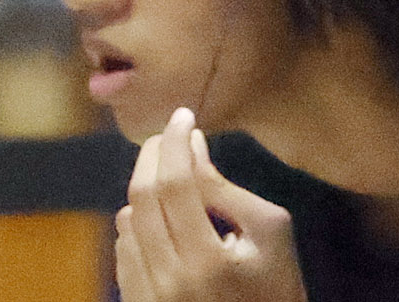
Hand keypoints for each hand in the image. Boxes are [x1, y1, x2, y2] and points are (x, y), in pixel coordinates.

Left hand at [114, 107, 304, 301]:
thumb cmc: (276, 287)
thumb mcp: (269, 231)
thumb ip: (226, 190)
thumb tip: (190, 145)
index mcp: (206, 261)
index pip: (175, 185)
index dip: (174, 143)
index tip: (183, 115)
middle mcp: (167, 282)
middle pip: (142, 199)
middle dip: (153, 156)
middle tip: (168, 135)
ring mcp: (146, 298)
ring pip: (127, 222)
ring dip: (146, 191)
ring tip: (176, 186)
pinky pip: (123, 251)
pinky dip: (138, 224)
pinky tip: (163, 221)